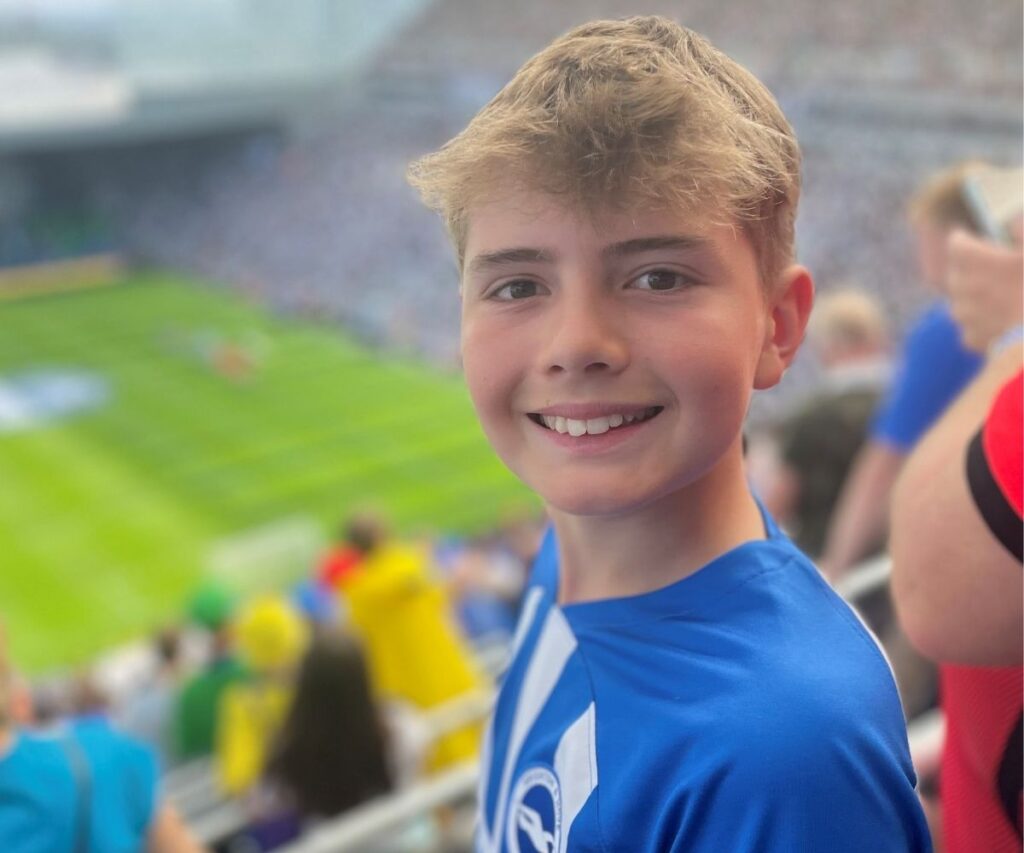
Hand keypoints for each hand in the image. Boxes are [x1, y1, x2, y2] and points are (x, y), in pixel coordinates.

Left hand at [945, 224, 1023, 352]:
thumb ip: (1023, 231)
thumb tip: (1014, 223)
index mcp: (970, 259)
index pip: (956, 243)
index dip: (968, 240)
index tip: (978, 241)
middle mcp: (957, 286)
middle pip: (958, 272)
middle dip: (973, 269)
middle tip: (996, 271)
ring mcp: (962, 315)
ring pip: (963, 301)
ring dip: (977, 297)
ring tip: (1002, 298)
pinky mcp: (971, 338)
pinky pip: (973, 327)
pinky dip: (985, 324)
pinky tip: (1004, 323)